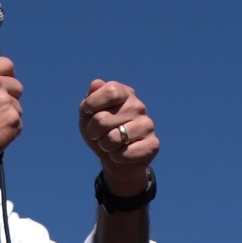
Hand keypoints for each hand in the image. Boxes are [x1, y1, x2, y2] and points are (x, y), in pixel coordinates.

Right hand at [0, 56, 22, 167]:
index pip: (6, 64)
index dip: (6, 73)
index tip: (4, 82)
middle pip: (16, 85)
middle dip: (8, 95)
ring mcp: (6, 103)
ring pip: (17, 105)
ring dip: (8, 113)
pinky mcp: (13, 121)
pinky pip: (18, 122)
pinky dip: (9, 128)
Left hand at [79, 79, 158, 193]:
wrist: (115, 159)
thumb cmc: (101, 132)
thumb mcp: (88, 114)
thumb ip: (90, 99)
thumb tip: (96, 84)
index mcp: (124, 93)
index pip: (111, 91)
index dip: (92, 104)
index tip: (88, 111)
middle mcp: (138, 106)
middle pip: (102, 119)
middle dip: (93, 131)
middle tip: (98, 135)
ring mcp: (147, 125)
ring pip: (113, 139)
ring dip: (104, 146)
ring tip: (109, 145)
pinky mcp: (153, 144)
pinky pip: (125, 153)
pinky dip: (116, 157)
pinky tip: (120, 154)